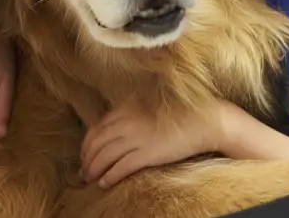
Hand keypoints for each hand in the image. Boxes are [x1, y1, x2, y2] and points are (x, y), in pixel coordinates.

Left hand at [80, 100, 224, 187]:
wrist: (204, 121)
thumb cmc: (180, 113)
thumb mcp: (149, 105)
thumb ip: (130, 112)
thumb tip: (114, 126)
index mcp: (126, 108)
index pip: (96, 128)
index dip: (86, 144)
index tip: (85, 154)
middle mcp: (127, 122)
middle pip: (97, 143)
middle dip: (87, 159)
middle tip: (83, 170)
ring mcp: (136, 138)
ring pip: (104, 156)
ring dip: (94, 169)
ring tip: (91, 178)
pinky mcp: (147, 154)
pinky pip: (120, 168)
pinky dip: (109, 176)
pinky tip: (104, 183)